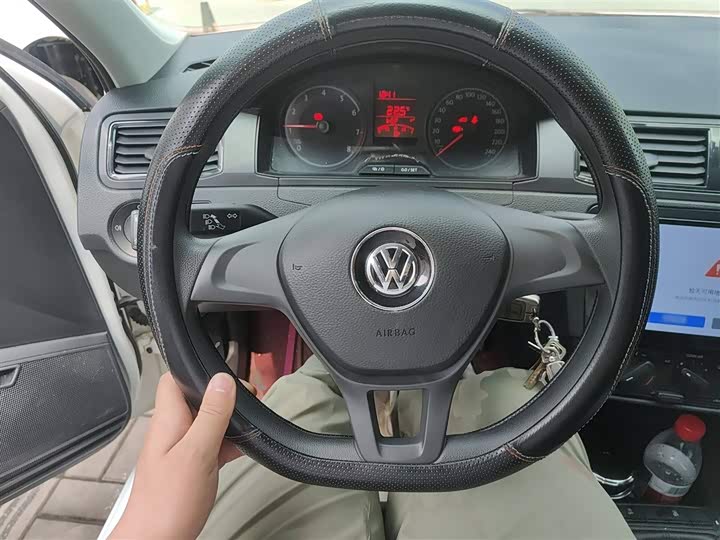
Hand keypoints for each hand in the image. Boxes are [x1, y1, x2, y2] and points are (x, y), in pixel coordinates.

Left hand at [111, 372, 254, 539]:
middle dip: (223, 395)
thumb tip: (222, 381)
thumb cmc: (166, 505)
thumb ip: (211, 415)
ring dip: (228, 420)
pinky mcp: (190, 468)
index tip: (227, 373)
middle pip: (196, 398)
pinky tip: (243, 448)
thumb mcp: (196, 453)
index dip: (197, 369)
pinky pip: (212, 445)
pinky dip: (229, 443)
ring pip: (207, 422)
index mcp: (168, 420)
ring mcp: (180, 450)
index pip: (174, 379)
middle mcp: (172, 431)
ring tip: (249, 424)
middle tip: (248, 399)